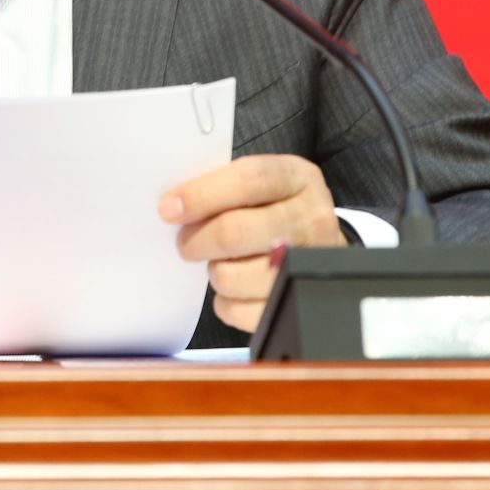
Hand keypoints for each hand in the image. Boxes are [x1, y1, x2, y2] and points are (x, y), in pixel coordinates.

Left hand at [160, 154, 343, 331]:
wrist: (320, 243)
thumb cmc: (276, 208)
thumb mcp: (263, 182)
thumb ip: (224, 186)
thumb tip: (174, 206)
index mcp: (297, 178)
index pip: (247, 181)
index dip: (201, 195)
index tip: (169, 209)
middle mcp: (310, 219)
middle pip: (235, 232)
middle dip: (197, 240)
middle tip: (185, 243)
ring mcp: (308, 264)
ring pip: (232, 276)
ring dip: (214, 271)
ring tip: (220, 262)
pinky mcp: (296, 302)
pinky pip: (241, 311)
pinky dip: (226, 302)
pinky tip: (235, 286)